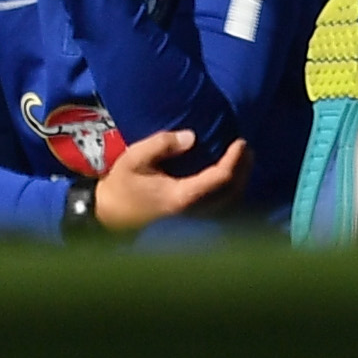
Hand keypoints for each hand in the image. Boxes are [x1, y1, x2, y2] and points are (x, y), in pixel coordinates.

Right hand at [94, 130, 251, 230]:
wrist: (111, 215)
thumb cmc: (122, 184)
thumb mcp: (135, 158)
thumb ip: (162, 145)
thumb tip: (193, 137)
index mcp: (182, 196)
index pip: (220, 179)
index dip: (234, 160)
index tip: (241, 141)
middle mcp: (194, 211)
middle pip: (231, 193)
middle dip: (243, 170)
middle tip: (246, 148)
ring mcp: (194, 220)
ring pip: (229, 203)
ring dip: (240, 181)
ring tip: (243, 160)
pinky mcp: (192, 221)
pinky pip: (220, 207)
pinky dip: (230, 191)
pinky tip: (229, 177)